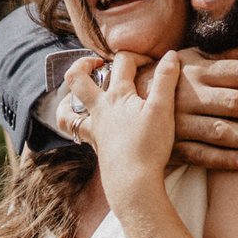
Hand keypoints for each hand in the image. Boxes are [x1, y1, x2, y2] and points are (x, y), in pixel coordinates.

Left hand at [67, 51, 180, 199]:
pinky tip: (88, 126)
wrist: (133, 183)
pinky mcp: (97, 148)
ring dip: (68, 100)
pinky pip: (78, 133)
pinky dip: (77, 125)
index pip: (122, 62)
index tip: (152, 62)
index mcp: (117, 97)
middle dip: (83, 65)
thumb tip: (170, 54)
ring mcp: (95, 130)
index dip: (137, 55)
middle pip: (77, 81)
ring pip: (67, 112)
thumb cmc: (148, 145)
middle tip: (97, 63)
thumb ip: (165, 80)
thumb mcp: (162, 109)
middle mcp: (100, 111)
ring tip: (77, 96)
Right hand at [174, 47, 237, 171]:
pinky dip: (225, 160)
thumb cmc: (170, 79)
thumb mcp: (193, 59)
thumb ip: (228, 55)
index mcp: (199, 71)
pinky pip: (201, 155)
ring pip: (221, 131)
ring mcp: (180, 122)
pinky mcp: (173, 146)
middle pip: (236, 102)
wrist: (126, 104)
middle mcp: (190, 95)